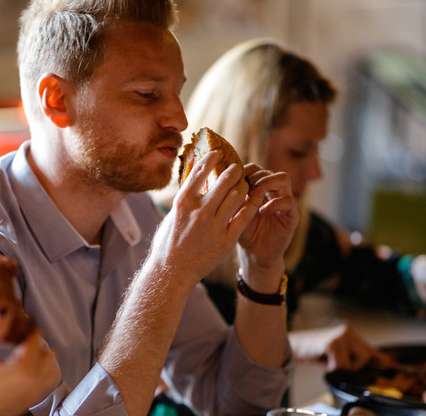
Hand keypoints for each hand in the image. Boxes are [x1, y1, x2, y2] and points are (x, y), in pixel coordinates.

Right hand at [0, 313, 60, 415]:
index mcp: (23, 371)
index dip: (26, 325)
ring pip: (51, 371)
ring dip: (40, 359)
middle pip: (48, 354)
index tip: (17, 320)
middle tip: (16, 337)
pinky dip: (38, 373)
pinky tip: (17, 370)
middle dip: (35, 343)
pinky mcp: (25, 405)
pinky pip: (43, 385)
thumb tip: (4, 315)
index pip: (36, 337)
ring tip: (19, 353)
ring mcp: (30, 397)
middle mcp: (32, 385)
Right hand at [149, 151, 260, 284]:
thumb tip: (192, 180)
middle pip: (224, 180)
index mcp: (183, 201)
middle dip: (233, 171)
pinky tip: (257, 197)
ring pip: (237, 195)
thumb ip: (184, 198)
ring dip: (244, 186)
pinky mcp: (226, 240)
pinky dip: (252, 203)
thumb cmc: (168, 244)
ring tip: (246, 184)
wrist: (172, 272)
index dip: (212, 159)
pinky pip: (244, 216)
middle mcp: (199, 210)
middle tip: (238, 168)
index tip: (219, 153)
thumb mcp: (171, 215)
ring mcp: (214, 225)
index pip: (200, 171)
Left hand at [237, 164, 298, 286]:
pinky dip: (274, 203)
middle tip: (244, 189)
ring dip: (267, 184)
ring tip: (254, 195)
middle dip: (254, 177)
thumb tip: (219, 179)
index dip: (244, 171)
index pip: (255, 169)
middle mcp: (273, 191)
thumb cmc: (241, 232)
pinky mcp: (292, 215)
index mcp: (259, 188)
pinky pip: (289, 201)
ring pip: (283, 178)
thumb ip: (230, 196)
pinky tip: (262, 212)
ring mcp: (284, 202)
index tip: (233, 181)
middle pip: (268, 170)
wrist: (254, 255)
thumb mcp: (233, 212)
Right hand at [289, 323, 391, 371]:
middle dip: (352, 366)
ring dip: (337, 367)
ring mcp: (339, 337)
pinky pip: (339, 365)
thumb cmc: (315, 350)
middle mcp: (346, 332)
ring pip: (351, 365)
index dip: (381, 358)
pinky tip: (321, 358)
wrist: (295, 346)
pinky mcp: (331, 344)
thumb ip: (351, 357)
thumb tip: (368, 365)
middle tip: (335, 362)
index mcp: (349, 333)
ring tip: (325, 359)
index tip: (393, 365)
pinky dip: (329, 367)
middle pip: (365, 358)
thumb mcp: (335, 352)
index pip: (369, 348)